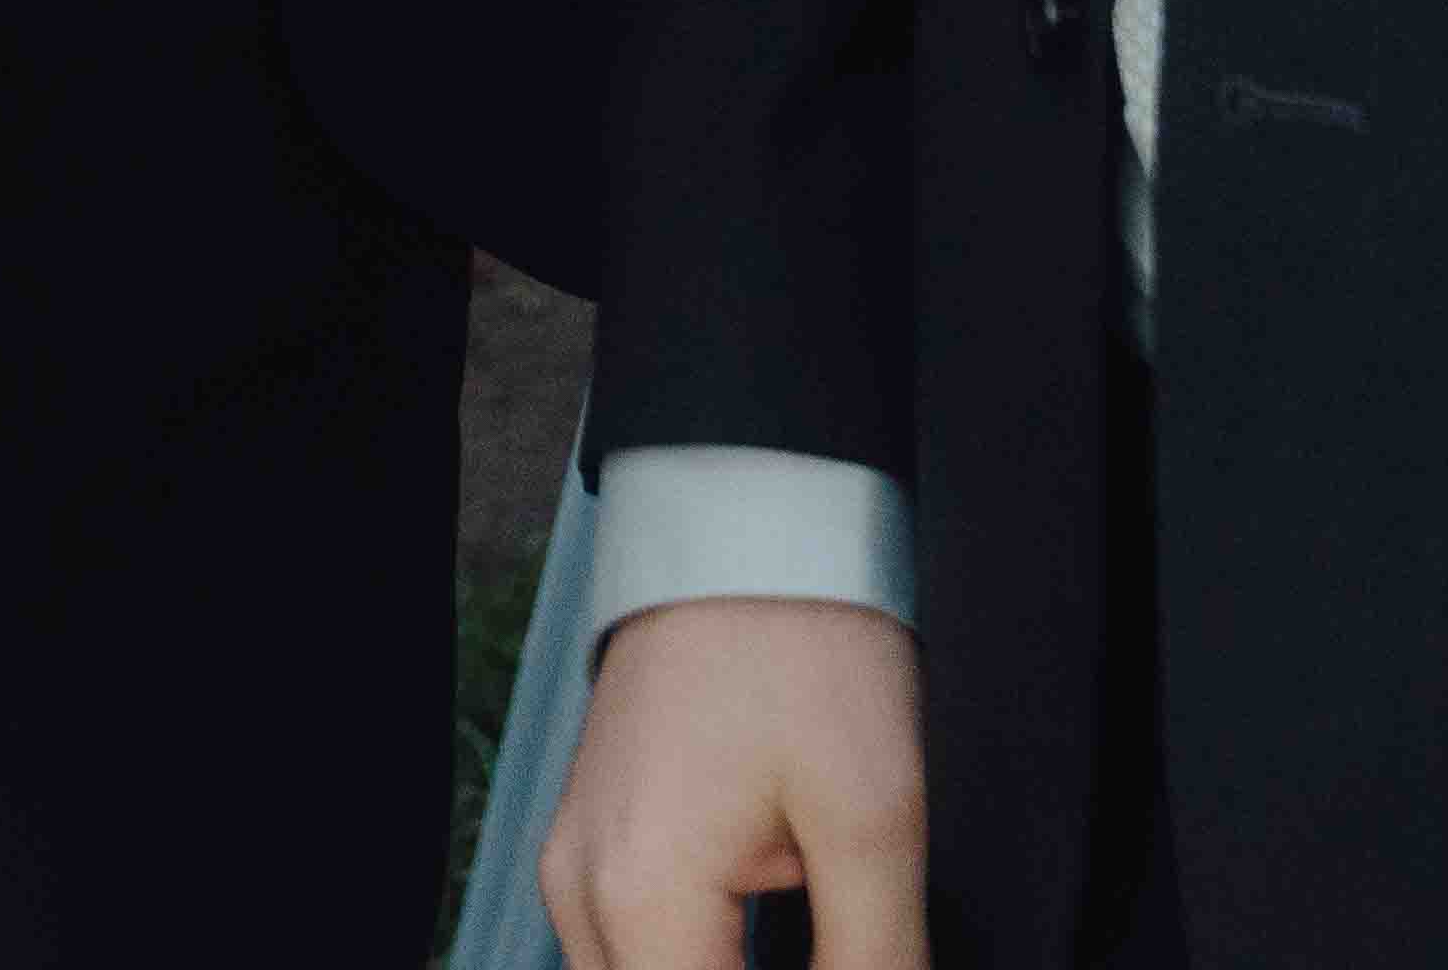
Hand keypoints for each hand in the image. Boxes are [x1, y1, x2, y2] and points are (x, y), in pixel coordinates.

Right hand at [547, 595, 926, 969]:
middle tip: (832, 950)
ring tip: (801, 930)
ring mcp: (574, 857)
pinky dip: (684, 954)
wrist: (748, 521)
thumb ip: (872, 959)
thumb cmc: (804, 647)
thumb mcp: (873, 822)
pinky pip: (623, 942)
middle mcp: (581, 887)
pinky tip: (751, 927)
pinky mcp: (589, 832)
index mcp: (641, 895)